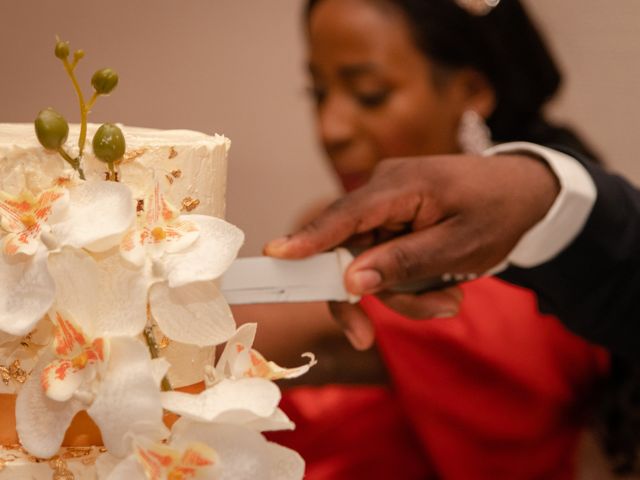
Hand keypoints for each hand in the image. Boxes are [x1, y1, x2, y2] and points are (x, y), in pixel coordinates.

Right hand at [265, 154, 558, 348]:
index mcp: (400, 187)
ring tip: (451, 300)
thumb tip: (350, 280)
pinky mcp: (394, 222)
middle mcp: (384, 192)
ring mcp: (388, 207)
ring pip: (367, 264)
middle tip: (365, 337)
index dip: (309, 239)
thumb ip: (404, 262)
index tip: (275, 256)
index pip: (345, 215)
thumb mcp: (459, 247)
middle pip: (347, 250)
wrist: (525, 193)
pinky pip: (385, 260)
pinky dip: (409, 284)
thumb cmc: (497, 213)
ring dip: (402, 294)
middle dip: (368, 294)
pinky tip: (446, 290)